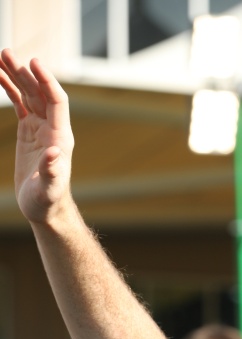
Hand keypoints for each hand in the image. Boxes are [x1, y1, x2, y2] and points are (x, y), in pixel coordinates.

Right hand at [0, 49, 73, 223]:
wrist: (44, 208)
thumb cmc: (47, 202)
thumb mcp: (49, 189)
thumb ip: (52, 172)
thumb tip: (54, 154)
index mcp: (60, 137)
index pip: (56, 100)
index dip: (46, 80)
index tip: (33, 61)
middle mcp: (52, 128)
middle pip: (40, 92)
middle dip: (24, 72)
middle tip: (5, 53)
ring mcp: (40, 128)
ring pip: (29, 94)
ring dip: (16, 75)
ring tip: (1, 56)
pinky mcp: (29, 131)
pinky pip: (19, 103)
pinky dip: (10, 88)